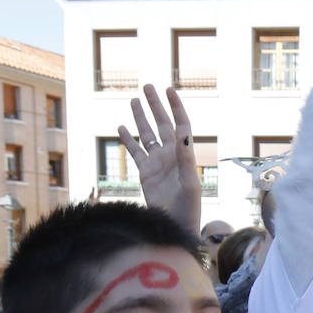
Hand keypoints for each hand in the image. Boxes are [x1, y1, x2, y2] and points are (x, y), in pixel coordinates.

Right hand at [118, 85, 198, 230]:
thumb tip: (183, 135)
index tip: (169, 90)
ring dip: (141, 118)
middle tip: (148, 87)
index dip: (175, 107)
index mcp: (183, 154)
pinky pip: (135, 152)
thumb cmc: (188, 208)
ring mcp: (157, 163)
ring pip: (147, 134)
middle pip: (162, 124)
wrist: (175, 226)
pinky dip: (128, 140)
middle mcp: (170, 155)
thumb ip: (186, 159)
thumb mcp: (190, 184)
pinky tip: (122, 127)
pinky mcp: (145, 173)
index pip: (180, 124)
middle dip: (155, 105)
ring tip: (134, 100)